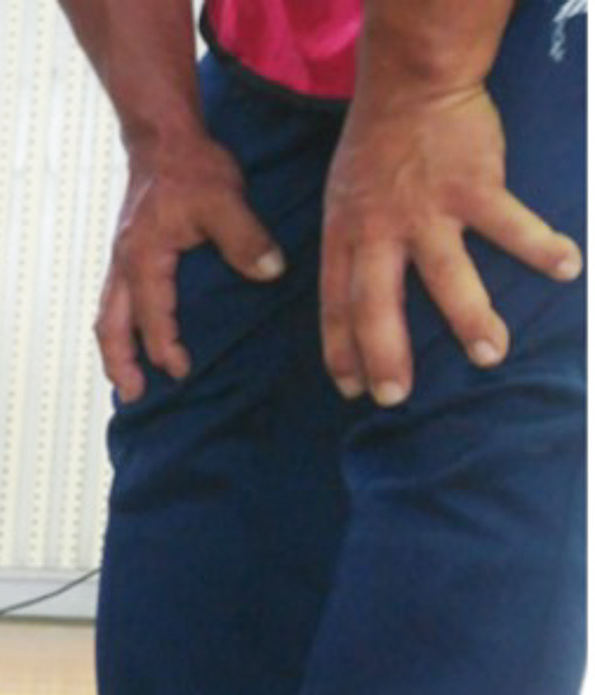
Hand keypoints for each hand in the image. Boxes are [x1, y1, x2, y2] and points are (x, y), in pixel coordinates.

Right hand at [97, 132, 285, 401]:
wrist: (162, 138)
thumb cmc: (190, 167)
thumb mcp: (225, 199)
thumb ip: (246, 239)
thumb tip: (271, 272)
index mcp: (144, 259)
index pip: (152, 318)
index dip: (165, 349)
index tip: (182, 371)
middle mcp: (124, 265)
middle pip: (110, 328)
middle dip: (119, 365)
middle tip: (133, 396)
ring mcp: (120, 261)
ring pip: (106, 317)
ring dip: (114, 351)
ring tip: (125, 379)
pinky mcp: (125, 254)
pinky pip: (114, 302)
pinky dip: (119, 327)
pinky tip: (133, 337)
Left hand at [320, 83, 582, 406]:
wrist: (411, 87)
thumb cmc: (375, 150)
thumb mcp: (341, 202)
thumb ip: (352, 249)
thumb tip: (357, 300)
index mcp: (345, 236)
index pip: (336, 305)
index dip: (342, 350)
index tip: (352, 389)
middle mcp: (379, 231)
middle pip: (377, 304)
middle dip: (385, 355)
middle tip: (396, 397)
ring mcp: (427, 211)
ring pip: (446, 275)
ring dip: (469, 319)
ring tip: (490, 356)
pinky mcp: (473, 187)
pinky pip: (510, 223)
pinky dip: (539, 245)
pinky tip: (567, 266)